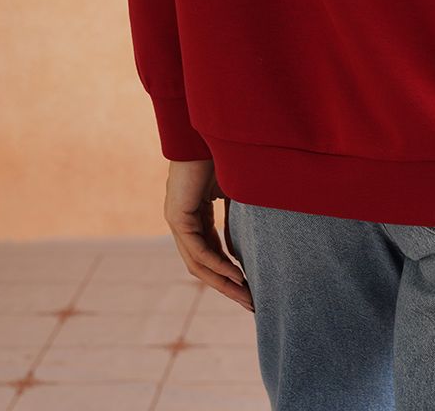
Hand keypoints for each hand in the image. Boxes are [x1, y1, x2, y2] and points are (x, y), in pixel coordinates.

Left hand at [164, 159, 253, 312]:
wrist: (210, 130)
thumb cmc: (226, 154)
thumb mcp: (238, 190)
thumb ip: (240, 216)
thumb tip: (256, 241)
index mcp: (195, 215)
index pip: (211, 253)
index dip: (230, 273)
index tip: (251, 288)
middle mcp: (183, 221)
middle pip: (203, 265)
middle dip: (228, 286)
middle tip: (250, 304)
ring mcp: (178, 219)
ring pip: (198, 263)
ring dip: (222, 282)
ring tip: (245, 296)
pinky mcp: (177, 215)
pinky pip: (197, 250)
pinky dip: (217, 265)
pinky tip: (235, 276)